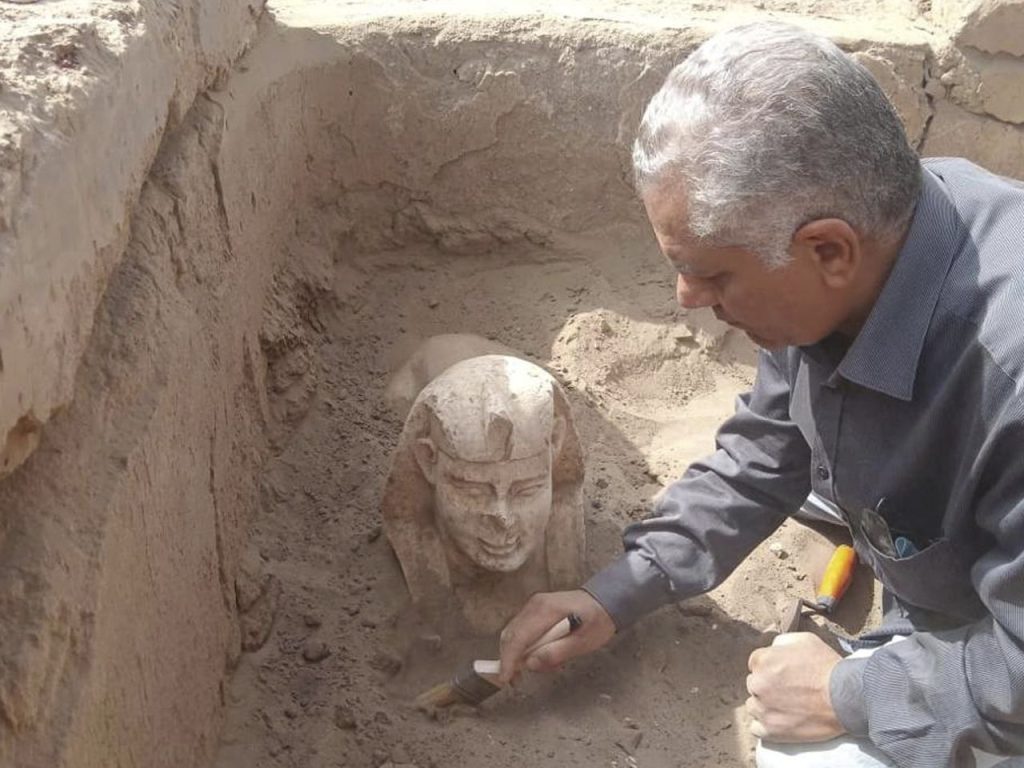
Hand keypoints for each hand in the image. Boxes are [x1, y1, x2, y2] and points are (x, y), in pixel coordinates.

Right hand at [498, 590, 615, 683]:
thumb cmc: (597, 621)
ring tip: (542, 666)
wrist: (604, 601)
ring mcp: (533, 605)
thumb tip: (530, 663)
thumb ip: (556, 652)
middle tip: (517, 680)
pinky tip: (542, 655)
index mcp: (546, 610)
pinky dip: (525, 646)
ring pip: (514, 633)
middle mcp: (535, 604)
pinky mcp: (534, 610)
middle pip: (510, 635)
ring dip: (519, 654)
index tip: (505, 678)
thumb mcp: (583, 642)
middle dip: (510, 659)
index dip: (509, 659)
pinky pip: (522, 630)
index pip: (518, 636)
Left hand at [745, 632, 845, 742]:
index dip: (770, 668)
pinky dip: (766, 726)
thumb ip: (781, 643)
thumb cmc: (827, 667)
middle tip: (788, 691)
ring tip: (787, 707)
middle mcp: (757, 684)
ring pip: (754, 706)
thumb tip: (772, 650)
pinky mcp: (770, 730)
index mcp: (762, 661)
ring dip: (766, 706)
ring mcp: (762, 709)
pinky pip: (757, 728)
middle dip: (767, 686)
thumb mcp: (804, 640)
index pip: (755, 663)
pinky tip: (780, 721)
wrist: (845, 698)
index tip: (784, 675)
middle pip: (754, 684)